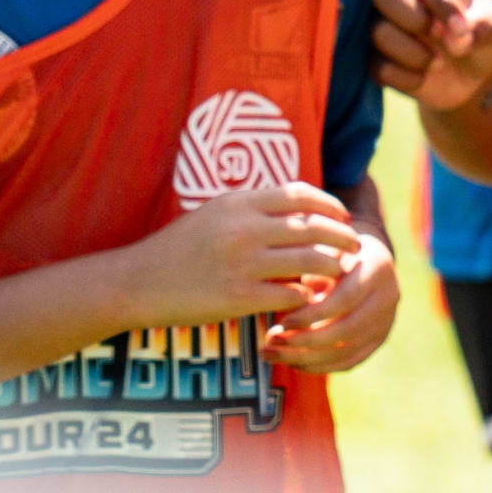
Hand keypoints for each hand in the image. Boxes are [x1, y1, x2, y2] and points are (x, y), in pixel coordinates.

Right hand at [115, 184, 361, 328]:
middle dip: (342, 236)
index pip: (300, 195)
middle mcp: (243, 229)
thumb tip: (303, 207)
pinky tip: (309, 297)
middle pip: (314, 227)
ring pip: (311, 261)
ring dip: (332, 267)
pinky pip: (292, 294)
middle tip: (354, 246)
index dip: (330, 205)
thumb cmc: (180, 247)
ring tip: (339, 271)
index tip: (342, 216)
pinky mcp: (239, 297)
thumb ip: (255, 208)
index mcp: (238, 203)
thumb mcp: (215, 213)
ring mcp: (242, 264)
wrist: (137, 282)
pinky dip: (307, 295)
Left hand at [263, 229, 398, 372]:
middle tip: (271, 341)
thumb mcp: (321, 248)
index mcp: (377, 267)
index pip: (345, 300)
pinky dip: (319, 366)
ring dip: (306, 358)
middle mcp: (389, 295)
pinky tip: (291, 361)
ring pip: (347, 351)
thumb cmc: (332, 250)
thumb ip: (309, 268)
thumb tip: (294, 298)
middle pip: (347, 330)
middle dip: (306, 341)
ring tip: (272, 354)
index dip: (312, 315)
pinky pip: (349, 361)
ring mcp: (387, 320)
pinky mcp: (378, 339)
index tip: (281, 321)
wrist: (363, 257)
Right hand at [370, 0, 491, 110]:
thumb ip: (480, 26)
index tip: (462, 29)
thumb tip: (455, 40)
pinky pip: (378, 67)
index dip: (443, 3)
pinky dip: (408, 78)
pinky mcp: (375, 56)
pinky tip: (424, 77)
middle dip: (415, 20)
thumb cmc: (482, 35)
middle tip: (440, 35)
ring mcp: (383, 22)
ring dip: (417, 55)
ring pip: (380, 32)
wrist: (473, 73)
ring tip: (439, 62)